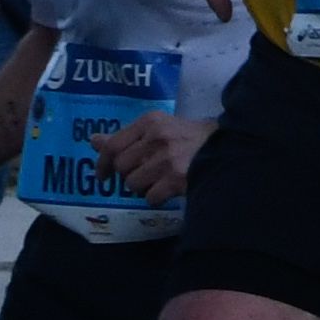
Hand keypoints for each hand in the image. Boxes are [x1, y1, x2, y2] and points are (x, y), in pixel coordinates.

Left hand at [93, 109, 211, 204]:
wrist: (226, 147)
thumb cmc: (188, 137)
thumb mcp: (157, 128)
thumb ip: (126, 136)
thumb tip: (93, 140)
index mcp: (150, 121)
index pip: (113, 145)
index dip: (102, 163)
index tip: (103, 176)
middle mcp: (156, 137)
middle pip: (121, 167)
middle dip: (129, 175)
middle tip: (144, 174)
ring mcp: (166, 159)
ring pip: (133, 184)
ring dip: (143, 187)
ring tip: (160, 179)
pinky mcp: (176, 179)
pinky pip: (150, 197)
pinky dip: (157, 197)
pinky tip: (170, 188)